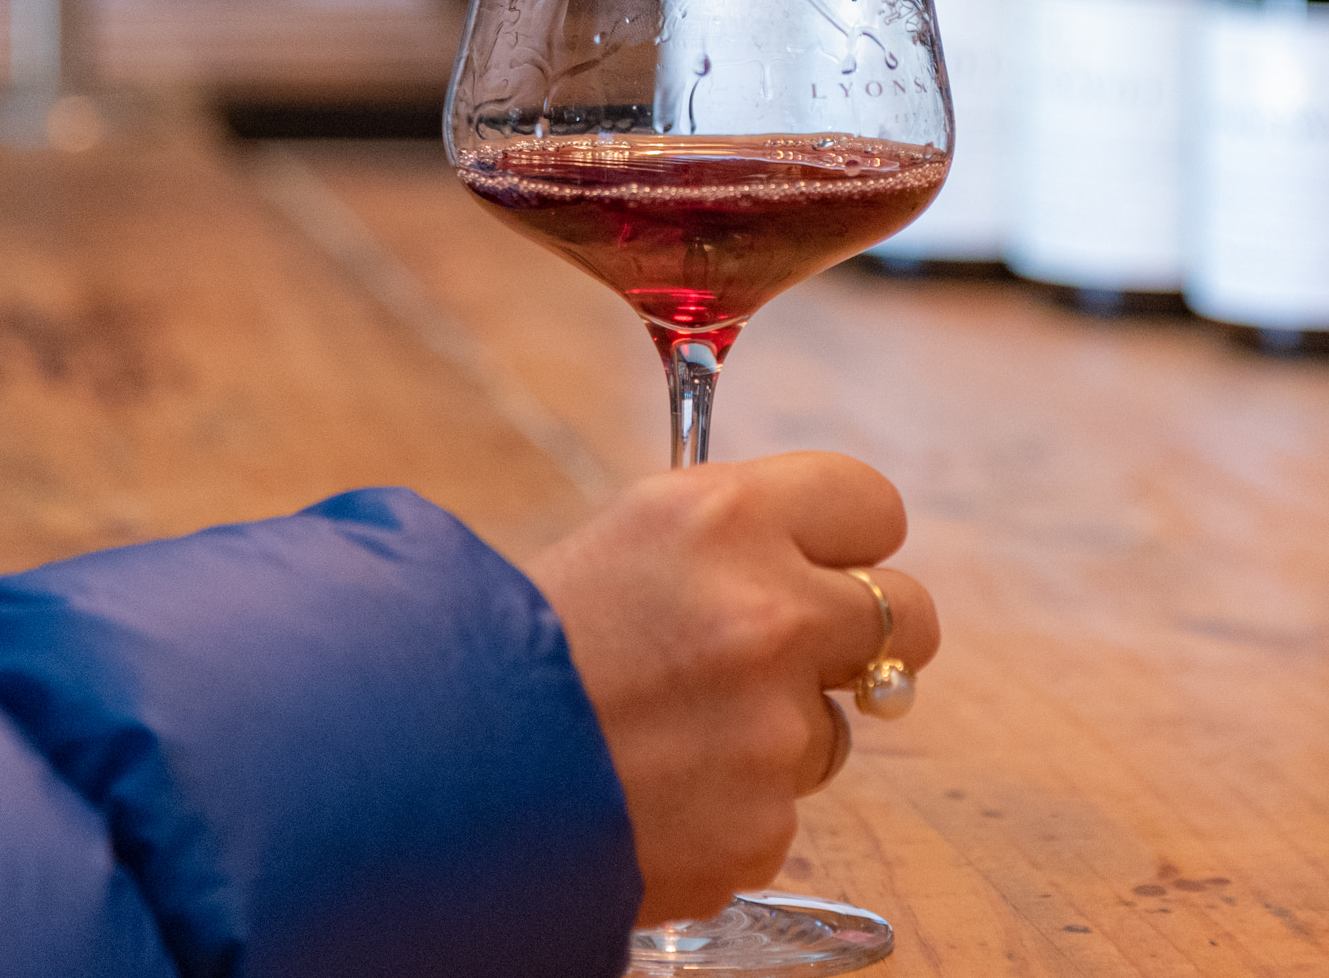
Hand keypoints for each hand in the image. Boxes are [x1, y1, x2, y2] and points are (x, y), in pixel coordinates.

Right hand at [525, 452, 939, 924]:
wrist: (422, 774)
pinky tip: (659, 791)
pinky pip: (781, 808)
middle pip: (907, 613)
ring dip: (781, 732)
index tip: (834, 559)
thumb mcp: (632, 537)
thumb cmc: (513, 642)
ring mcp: (771, 725)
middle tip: (805, 651)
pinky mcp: (759, 823)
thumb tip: (829, 557)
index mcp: (730, 516)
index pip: (875, 505)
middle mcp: (768, 610)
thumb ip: (741, 538)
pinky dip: (734, 808)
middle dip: (862, 635)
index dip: (852, 538)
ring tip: (676, 731)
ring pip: (837, 724)